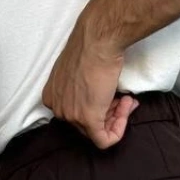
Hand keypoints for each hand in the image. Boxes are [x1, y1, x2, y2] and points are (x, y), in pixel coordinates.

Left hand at [42, 19, 136, 148]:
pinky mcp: (88, 120)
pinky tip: (126, 109)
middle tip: (125, 99)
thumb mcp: (77, 71)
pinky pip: (104, 140)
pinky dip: (118, 130)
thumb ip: (80, 88)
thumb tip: (97, 98)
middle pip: (86, 125)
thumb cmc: (90, 47)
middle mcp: (58, 109)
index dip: (98, 107)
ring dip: (117, 117)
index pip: (76, 115)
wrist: (98, 40)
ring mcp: (71, 116)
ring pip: (96, 132)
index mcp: (52, 96)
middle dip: (109, 113)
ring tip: (128, 99)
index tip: (113, 96)